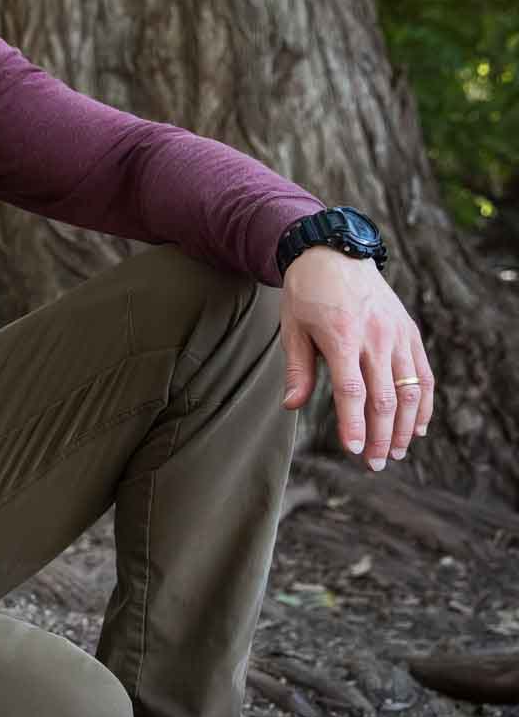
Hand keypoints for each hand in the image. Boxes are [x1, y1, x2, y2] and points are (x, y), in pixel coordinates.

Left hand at [279, 248, 433, 469]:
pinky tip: (418, 425)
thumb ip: (297, 369)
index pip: (352, 390)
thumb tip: (292, 406)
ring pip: (409, 388)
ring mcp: (397, 335)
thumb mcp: (292, 328)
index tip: (352, 450)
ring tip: (397, 452)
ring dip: (405, 425)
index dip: (353, 423)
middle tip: (375, 463)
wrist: (334, 253)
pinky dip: (423, 401)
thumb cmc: (306, 293)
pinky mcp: (409, 332)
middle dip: (381, 435)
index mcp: (343, 336)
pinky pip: (423, 372)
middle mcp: (375, 337)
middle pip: (384, 396)